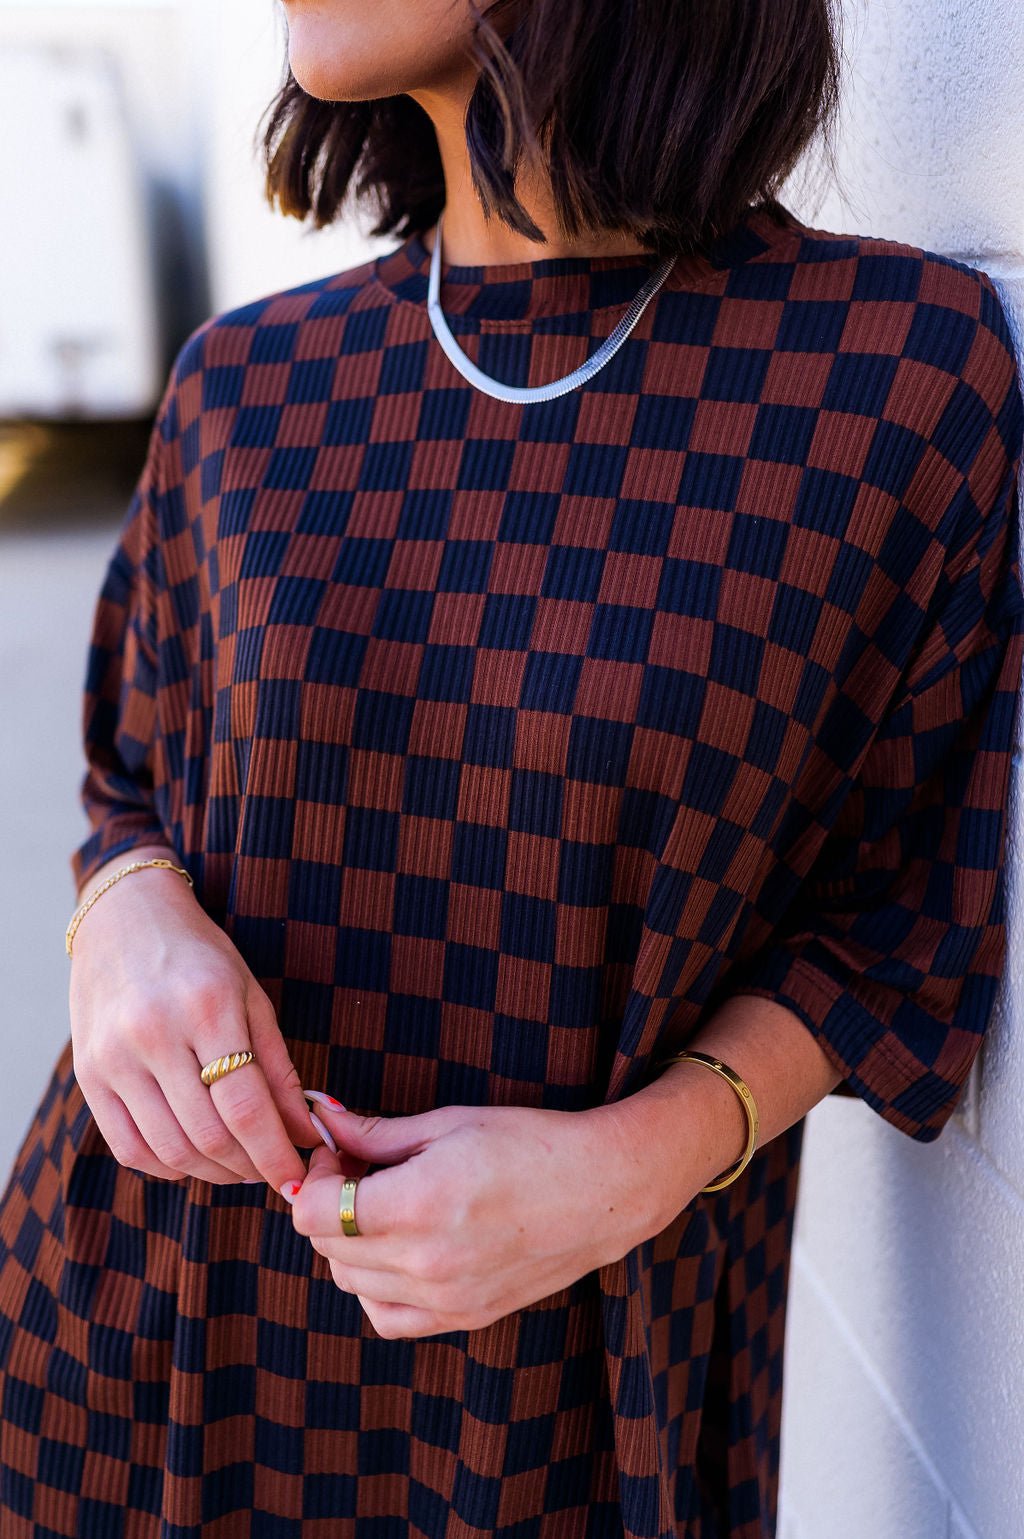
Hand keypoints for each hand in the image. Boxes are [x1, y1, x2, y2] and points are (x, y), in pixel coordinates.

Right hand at [68, 851, 313, 1192]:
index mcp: (206, 1008)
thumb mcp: (251, 995)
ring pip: (170, 1150)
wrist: (123, 918)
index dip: (275, 1153)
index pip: (244, 1106)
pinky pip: (129, 1148)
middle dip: (249, 1167)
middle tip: (271, 1170)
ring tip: (239, 1165)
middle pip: (208, 1136)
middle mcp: (153, 1034)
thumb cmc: (199, 955)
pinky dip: (167, 1167)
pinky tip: (193, 1158)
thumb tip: (306, 1132)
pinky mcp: (87, 1077)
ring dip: (213, 1173)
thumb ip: (278, 1067)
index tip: (297, 1178)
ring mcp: (112, 1059)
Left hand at [286, 1098, 678, 1338]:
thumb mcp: (450, 1123)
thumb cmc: (530, 1142)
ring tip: (383, 1208)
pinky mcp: (464, 1317)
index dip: (313, 1177)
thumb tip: (322, 1118)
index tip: (336, 1153)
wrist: (602, 1190)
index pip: (314, 1213)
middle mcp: (426, 1260)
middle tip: (358, 1170)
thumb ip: (376, 1132)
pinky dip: (376, 1289)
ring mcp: (445, 1297)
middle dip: (327, 1204)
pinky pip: (388, 1319)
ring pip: (351, 1284)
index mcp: (419, 1202)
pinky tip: (399, 1252)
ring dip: (349, 1246)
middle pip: (327, 1247)